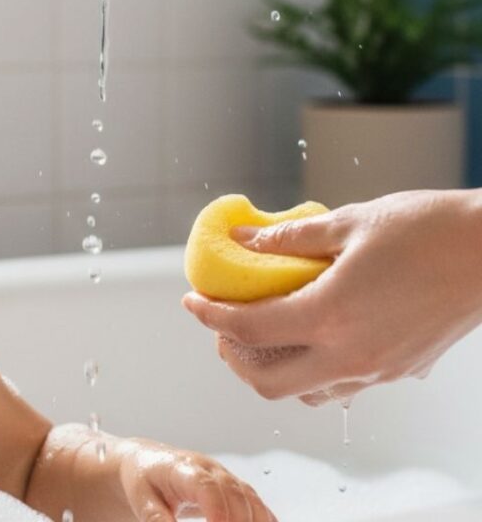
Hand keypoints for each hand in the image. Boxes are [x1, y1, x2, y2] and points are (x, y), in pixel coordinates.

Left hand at [118, 438, 276, 521]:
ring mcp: (223, 476)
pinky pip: (255, 502)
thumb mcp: (143, 502)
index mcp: (181, 467)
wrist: (145, 461)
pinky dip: (263, 519)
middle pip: (234, 493)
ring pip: (250, 497)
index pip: (206, 486)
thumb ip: (158, 520)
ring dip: (253, 521)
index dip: (217, 510)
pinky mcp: (232, 487)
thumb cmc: (143, 480)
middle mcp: (208, 468)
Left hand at [182, 189, 481, 403]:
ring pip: (306, 391)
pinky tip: (308, 334)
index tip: (191, 301)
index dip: (210, 316)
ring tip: (258, 330)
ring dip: (272, 368)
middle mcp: (351, 355)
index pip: (249, 328)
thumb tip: (243, 238)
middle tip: (220, 324)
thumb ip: (287, 238)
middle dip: (232, 356)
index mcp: (331, 316)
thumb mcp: (346, 223)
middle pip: (268, 382)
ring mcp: (378, 370)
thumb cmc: (425, 230)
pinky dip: (311, 368)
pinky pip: (341, 385)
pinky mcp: (400, 370)